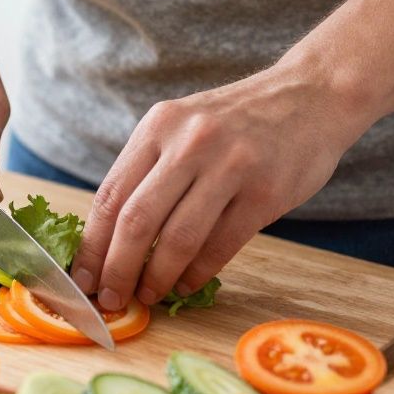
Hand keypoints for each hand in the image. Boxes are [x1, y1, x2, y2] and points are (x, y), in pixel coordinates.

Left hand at [70, 65, 368, 309]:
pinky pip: (220, 245)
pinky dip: (197, 273)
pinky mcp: (266, 192)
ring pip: (177, 239)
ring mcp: (230, 165)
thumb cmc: (238, 122)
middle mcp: (189, 142)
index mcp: (158, 125)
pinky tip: (185, 285)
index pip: (109, 196)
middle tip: (110, 299)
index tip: (80, 279)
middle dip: (116, 270)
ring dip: (156, 277)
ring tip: (147, 296)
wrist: (312, 95)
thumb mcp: (183, 126)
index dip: (91, 246)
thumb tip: (108, 240)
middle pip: (136, 221)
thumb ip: (149, 170)